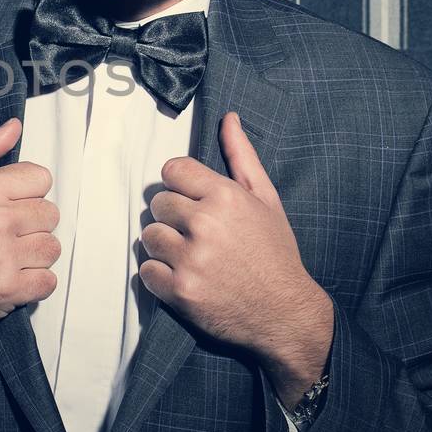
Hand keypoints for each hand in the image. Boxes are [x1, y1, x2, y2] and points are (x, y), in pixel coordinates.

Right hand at [0, 117, 61, 361]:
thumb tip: (14, 127)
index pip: (41, 178)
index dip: (26, 194)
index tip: (7, 208)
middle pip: (50, 214)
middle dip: (30, 226)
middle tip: (3, 237)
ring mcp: (3, 257)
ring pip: (51, 248)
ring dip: (33, 257)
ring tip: (6, 259)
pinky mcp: (9, 290)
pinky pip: (48, 281)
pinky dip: (33, 285)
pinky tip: (9, 280)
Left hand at [139, 112, 333, 403]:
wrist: (286, 314)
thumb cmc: (275, 254)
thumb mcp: (266, 200)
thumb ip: (242, 157)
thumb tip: (228, 118)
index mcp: (226, 196)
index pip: (172, 170)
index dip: (181, 186)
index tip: (194, 201)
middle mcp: (205, 224)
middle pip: (157, 203)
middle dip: (173, 217)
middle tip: (197, 234)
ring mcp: (191, 259)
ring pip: (149, 235)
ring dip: (164, 246)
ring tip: (193, 257)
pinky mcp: (179, 291)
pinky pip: (146, 270)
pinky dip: (160, 276)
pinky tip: (186, 277)